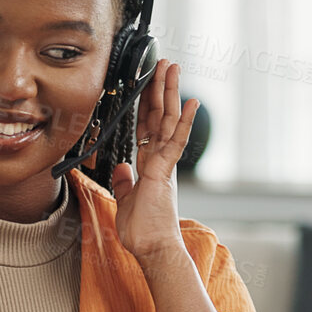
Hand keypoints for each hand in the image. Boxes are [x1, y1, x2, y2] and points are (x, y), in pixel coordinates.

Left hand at [112, 59, 199, 262]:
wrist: (153, 248)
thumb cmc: (143, 230)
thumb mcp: (126, 199)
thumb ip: (124, 181)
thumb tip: (121, 167)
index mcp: (149, 164)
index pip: (146, 126)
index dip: (146, 103)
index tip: (146, 83)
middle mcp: (160, 159)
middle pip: (159, 116)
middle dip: (159, 88)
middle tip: (163, 63)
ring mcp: (164, 163)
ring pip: (167, 121)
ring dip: (169, 93)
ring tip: (172, 68)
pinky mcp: (166, 170)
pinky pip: (176, 141)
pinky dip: (183, 121)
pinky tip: (190, 102)